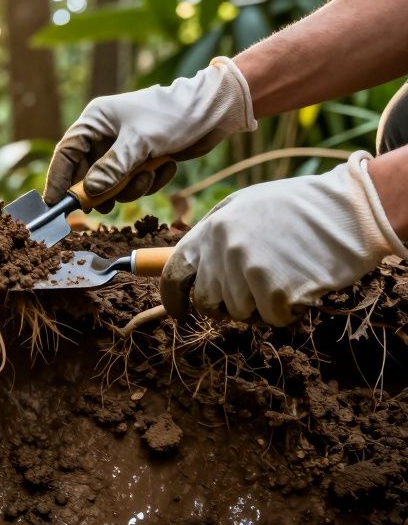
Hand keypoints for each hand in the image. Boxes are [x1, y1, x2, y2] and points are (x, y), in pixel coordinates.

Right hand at [46, 57, 256, 211]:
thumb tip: (89, 193)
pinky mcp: (141, 160)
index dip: (58, 179)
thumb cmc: (173, 116)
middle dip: (102, 190)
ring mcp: (123, 149)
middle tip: (108, 204)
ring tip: (150, 174)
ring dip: (130, 187)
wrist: (213, 111)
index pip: (66, 152)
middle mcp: (105, 135)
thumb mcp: (139, 143)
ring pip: (112, 184)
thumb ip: (112, 169)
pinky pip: (133, 183)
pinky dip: (149, 182)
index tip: (55, 204)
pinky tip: (166, 167)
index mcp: (96, 121)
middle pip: (87, 174)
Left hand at [160, 151, 407, 325]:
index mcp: (213, 229)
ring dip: (261, 305)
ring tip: (286, 277)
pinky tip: (302, 285)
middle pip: (208, 301)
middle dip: (226, 305)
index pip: (174, 273)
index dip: (174, 298)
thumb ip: (216, 234)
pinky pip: (271, 319)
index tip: (179, 312)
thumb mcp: (247, 205)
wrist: (351, 209)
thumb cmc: (301, 207)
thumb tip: (194, 265)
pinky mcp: (274, 290)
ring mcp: (248, 271)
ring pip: (239, 313)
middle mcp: (223, 251)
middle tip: (254, 293)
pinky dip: (287, 311)